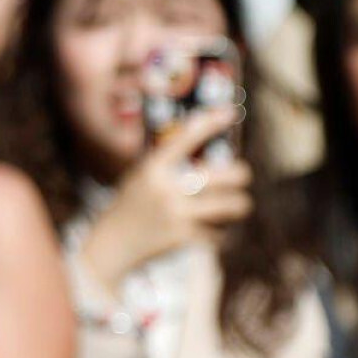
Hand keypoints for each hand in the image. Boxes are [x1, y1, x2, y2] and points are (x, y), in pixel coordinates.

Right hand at [81, 110, 252, 291]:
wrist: (114, 244)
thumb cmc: (132, 204)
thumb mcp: (142, 176)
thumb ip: (169, 163)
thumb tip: (208, 147)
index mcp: (153, 168)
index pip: (185, 139)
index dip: (210, 124)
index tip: (230, 113)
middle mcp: (166, 189)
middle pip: (224, 176)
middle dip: (241, 174)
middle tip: (243, 175)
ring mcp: (177, 215)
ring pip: (231, 206)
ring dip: (240, 204)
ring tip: (239, 204)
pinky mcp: (184, 238)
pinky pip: (220, 232)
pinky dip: (222, 231)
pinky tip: (218, 228)